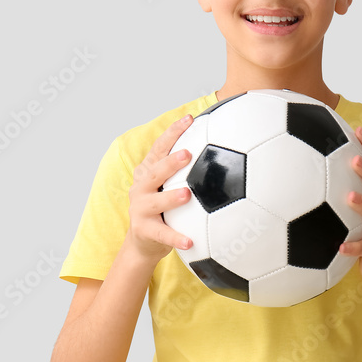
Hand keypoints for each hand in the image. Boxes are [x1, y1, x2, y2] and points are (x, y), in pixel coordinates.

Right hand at [126, 114, 194, 263]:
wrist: (143, 241)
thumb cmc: (163, 208)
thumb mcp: (168, 185)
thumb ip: (186, 170)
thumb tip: (221, 146)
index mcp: (148, 172)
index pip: (159, 148)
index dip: (173, 132)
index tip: (189, 119)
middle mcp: (141, 187)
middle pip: (155, 171)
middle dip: (170, 162)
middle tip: (187, 154)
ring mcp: (140, 209)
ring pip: (156, 201)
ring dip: (170, 197)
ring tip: (186, 194)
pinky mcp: (144, 230)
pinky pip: (163, 234)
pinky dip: (176, 238)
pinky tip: (190, 241)